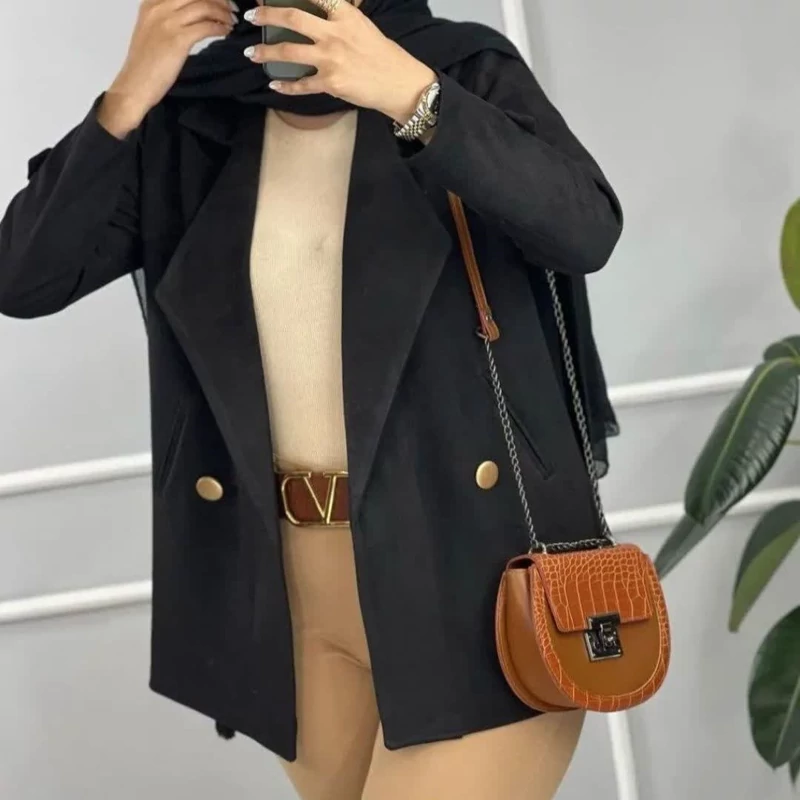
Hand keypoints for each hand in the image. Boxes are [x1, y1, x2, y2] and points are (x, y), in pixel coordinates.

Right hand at [99, 0, 238, 137]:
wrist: (136, 84)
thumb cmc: (146, 63)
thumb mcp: (152, 29)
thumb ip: (168, 16)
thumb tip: (193, 13)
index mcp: (151, 3)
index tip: (219, 0)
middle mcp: (159, 7)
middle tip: (231, 8)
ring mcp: (168, 22)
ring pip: (204, 6)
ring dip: (222, 13)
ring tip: (231, 21)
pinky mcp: (178, 39)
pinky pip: (206, 27)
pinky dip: (220, 28)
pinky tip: (225, 32)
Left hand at [242, 0, 436, 123]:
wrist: (399, 83)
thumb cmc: (383, 55)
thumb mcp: (363, 26)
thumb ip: (339, 19)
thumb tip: (317, 16)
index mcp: (345, 15)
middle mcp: (334, 34)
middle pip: (292, 18)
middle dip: (267, 15)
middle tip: (251, 16)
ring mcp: (331, 59)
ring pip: (289, 52)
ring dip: (266, 52)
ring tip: (252, 53)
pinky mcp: (331, 83)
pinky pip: (301, 85)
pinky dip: (286, 85)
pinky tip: (274, 83)